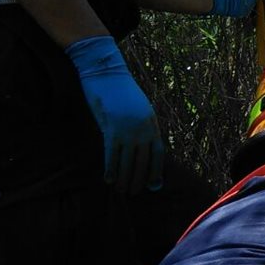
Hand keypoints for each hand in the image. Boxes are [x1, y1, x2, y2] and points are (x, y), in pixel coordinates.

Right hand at [65, 36, 163, 193]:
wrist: (106, 72)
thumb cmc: (120, 91)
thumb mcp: (138, 108)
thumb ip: (141, 126)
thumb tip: (140, 146)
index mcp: (152, 123)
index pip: (158, 152)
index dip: (156, 170)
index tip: (154, 185)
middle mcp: (143, 128)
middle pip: (143, 160)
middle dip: (140, 178)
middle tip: (135, 192)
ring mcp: (127, 129)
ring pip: (128, 160)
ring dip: (125, 178)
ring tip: (123, 190)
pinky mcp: (110, 127)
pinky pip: (112, 153)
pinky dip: (111, 168)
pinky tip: (109, 180)